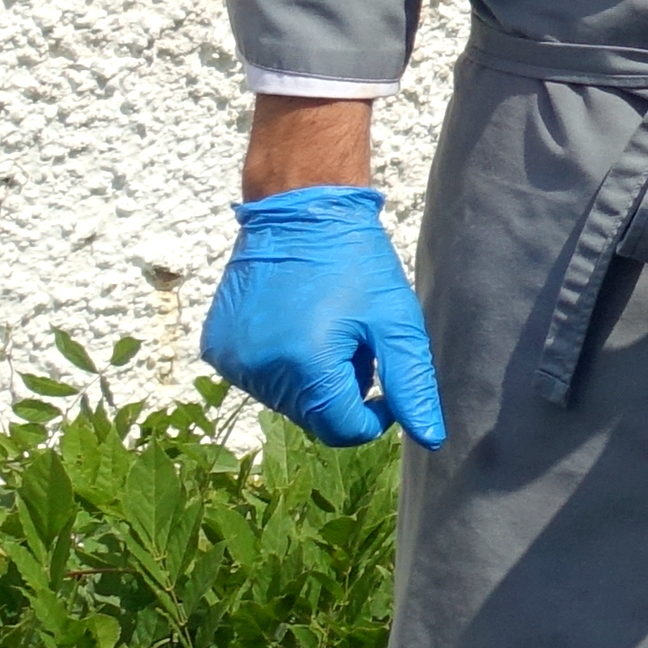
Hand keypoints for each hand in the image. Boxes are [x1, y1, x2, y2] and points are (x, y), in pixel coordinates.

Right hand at [199, 185, 444, 446]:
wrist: (299, 209)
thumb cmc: (356, 262)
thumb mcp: (396, 321)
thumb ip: (412, 384)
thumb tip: (431, 438)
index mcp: (306, 368)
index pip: (344, 431)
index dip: (374, 415)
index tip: (385, 376)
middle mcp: (260, 371)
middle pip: (315, 416)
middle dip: (342, 389)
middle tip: (354, 339)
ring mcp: (232, 360)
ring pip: (287, 399)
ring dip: (312, 377)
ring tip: (324, 326)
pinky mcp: (217, 347)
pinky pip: (258, 377)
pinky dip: (281, 362)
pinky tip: (293, 322)